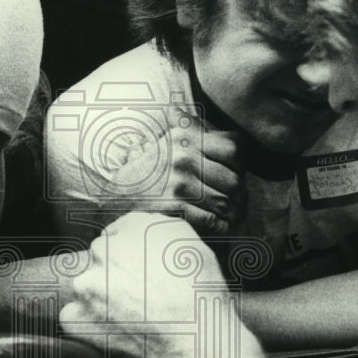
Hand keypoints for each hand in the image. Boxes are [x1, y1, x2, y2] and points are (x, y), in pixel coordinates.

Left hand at [60, 212, 265, 357]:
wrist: (196, 344)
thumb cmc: (202, 299)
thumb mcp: (195, 247)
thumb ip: (162, 233)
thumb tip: (147, 235)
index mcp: (136, 226)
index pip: (121, 231)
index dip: (132, 254)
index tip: (142, 272)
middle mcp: (107, 247)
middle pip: (101, 254)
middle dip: (114, 273)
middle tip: (139, 296)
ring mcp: (88, 281)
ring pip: (87, 284)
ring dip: (100, 296)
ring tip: (130, 317)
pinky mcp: (76, 314)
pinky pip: (73, 315)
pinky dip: (87, 323)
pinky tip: (113, 331)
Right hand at [111, 109, 245, 236]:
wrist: (116, 195)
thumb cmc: (149, 169)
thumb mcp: (168, 139)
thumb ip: (194, 129)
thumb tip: (223, 133)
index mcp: (186, 138)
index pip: (234, 148)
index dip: (241, 166)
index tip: (235, 176)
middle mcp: (183, 157)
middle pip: (234, 179)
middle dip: (240, 195)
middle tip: (238, 202)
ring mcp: (179, 183)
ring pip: (226, 202)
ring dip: (233, 214)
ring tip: (232, 216)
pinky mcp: (174, 207)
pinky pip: (213, 221)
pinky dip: (222, 227)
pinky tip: (221, 227)